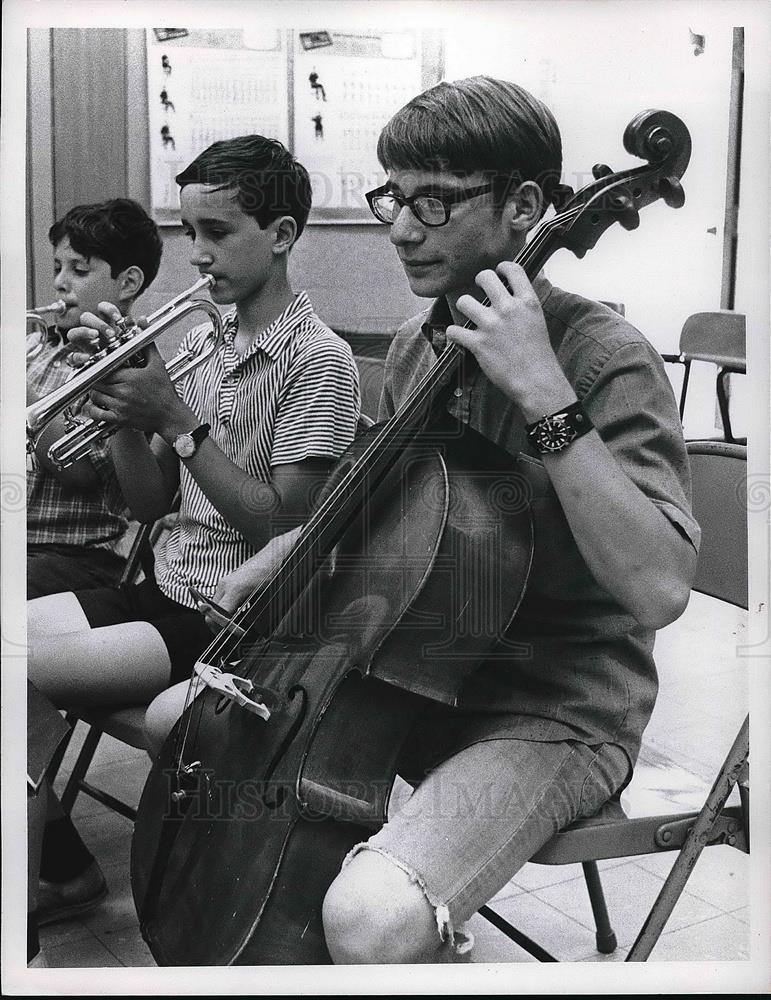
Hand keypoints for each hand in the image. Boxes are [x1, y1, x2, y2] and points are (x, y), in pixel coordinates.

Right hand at [66, 304, 146, 368]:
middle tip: (111, 333)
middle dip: (97, 323)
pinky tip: (87, 358)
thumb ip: (142, 332)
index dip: (107, 309)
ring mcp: (86, 347)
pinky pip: (71, 357)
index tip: (118, 318)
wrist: (129, 383)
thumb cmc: (131, 362)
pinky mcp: (81, 362)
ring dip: (83, 331)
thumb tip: (143, 319)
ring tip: (95, 336)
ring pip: (74, 333)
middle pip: (86, 318)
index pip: (102, 310)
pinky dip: (77, 356)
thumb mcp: (139, 347)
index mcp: (108, 327)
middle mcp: (94, 334)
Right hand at [198, 527, 302, 632]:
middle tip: (232, 638)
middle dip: (219, 628)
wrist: (278, 554)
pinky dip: (225, 611)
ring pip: (214, 608)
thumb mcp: (267, 598)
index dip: (221, 631)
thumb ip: (256, 617)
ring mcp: (225, 582)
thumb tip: (246, 633)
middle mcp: (225, 584)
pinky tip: (237, 617)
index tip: (233, 638)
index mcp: (234, 589)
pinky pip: (221, 601)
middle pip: (210, 614)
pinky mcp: (228, 582)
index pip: (215, 617)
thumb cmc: (274, 573)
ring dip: (222, 620)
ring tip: (235, 629)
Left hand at [445, 261, 575, 420]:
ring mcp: (491, 325)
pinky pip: (454, 330)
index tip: (497, 273)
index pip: (512, 269)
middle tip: (478, 291)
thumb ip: (524, 304)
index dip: (501, 268)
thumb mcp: (538, 320)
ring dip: (464, 308)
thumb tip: (513, 291)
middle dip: (479, 282)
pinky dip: (454, 334)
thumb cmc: (539, 354)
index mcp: (527, 302)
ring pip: (464, 301)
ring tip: (469, 316)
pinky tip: (460, 337)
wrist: (536, 381)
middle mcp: (508, 309)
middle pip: (485, 277)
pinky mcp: (478, 343)